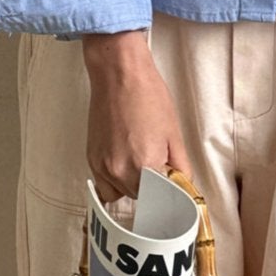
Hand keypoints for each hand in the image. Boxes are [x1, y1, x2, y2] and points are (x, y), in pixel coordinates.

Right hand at [81, 29, 191, 202]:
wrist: (118, 74)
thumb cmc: (148, 96)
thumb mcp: (175, 135)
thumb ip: (181, 169)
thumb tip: (184, 188)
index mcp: (144, 166)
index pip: (160, 201)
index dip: (169, 195)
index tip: (173, 190)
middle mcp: (119, 172)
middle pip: (141, 199)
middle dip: (152, 189)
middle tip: (160, 166)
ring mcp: (102, 167)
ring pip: (121, 194)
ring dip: (134, 186)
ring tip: (140, 160)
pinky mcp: (91, 159)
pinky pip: (105, 184)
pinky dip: (116, 179)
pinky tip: (125, 158)